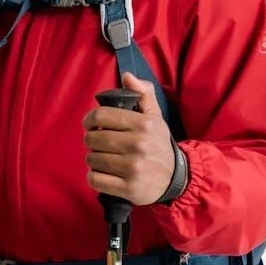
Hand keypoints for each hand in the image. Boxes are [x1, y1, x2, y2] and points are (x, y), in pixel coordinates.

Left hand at [82, 73, 175, 205]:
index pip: (101, 116)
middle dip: (92, 141)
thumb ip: (143, 93)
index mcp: (143, 124)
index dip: (90, 119)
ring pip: (92, 159)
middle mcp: (138, 145)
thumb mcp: (155, 117)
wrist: (175, 179)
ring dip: (94, 159)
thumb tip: (127, 76)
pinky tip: (104, 173)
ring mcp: (132, 168)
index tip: (91, 124)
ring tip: (105, 159)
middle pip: (92, 138)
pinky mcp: (127, 188)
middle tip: (100, 144)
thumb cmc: (158, 145)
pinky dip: (95, 176)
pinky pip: (94, 179)